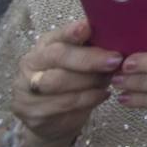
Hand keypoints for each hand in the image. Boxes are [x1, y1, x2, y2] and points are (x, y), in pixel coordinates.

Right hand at [12, 21, 119, 146]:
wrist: (53, 118)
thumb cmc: (74, 80)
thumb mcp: (82, 60)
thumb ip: (92, 47)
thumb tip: (120, 36)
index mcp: (45, 44)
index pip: (57, 35)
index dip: (72, 32)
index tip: (88, 28)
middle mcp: (30, 64)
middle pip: (58, 57)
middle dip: (89, 59)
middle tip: (115, 60)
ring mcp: (26, 89)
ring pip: (58, 82)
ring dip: (89, 81)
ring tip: (110, 80)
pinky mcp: (31, 111)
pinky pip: (62, 104)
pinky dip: (87, 99)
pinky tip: (102, 95)